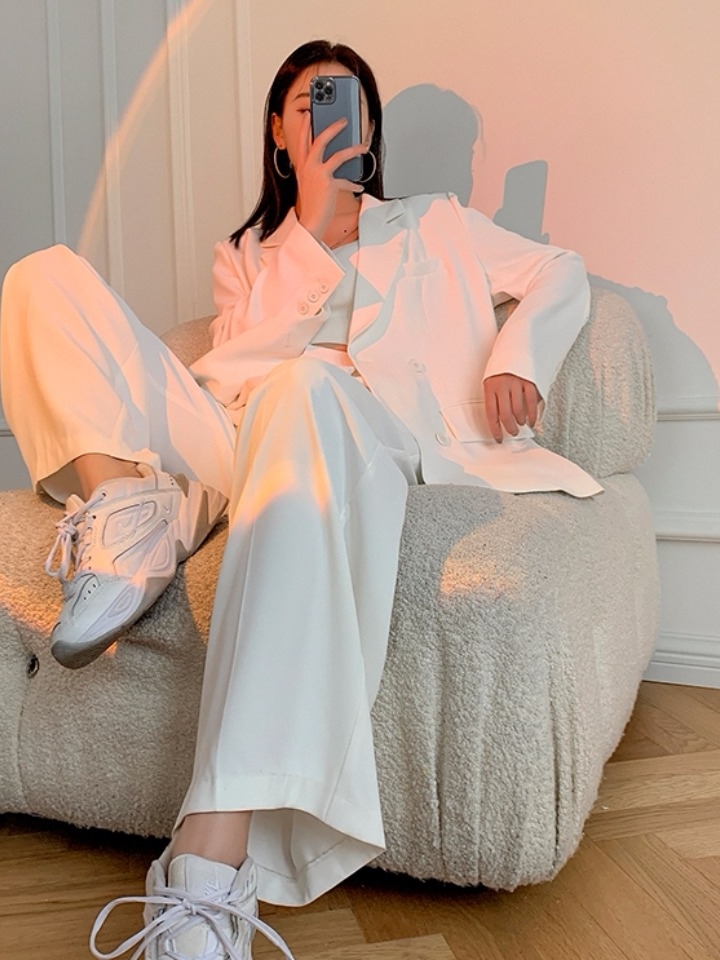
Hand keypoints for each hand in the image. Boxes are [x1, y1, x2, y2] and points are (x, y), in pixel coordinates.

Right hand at [294, 112, 366, 240]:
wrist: (310, 221)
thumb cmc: (312, 204)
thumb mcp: (309, 184)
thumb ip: (315, 171)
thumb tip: (332, 161)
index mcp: (302, 167)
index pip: (301, 142)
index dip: (304, 127)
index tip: (308, 115)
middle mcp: (308, 167)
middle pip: (319, 140)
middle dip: (332, 128)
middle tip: (343, 121)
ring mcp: (318, 174)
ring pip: (338, 154)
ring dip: (353, 149)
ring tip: (363, 146)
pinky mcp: (328, 183)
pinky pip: (345, 179)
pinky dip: (354, 183)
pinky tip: (359, 185)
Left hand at [483, 374, 539, 442]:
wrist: (513, 348)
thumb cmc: (500, 369)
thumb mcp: (491, 381)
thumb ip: (494, 398)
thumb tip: (499, 421)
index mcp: (490, 387)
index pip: (491, 414)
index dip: (495, 429)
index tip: (499, 439)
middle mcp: (502, 385)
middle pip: (506, 414)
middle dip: (510, 427)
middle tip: (513, 433)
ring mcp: (516, 383)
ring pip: (519, 410)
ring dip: (520, 422)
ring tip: (521, 425)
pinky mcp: (529, 381)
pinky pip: (531, 402)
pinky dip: (532, 415)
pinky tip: (531, 421)